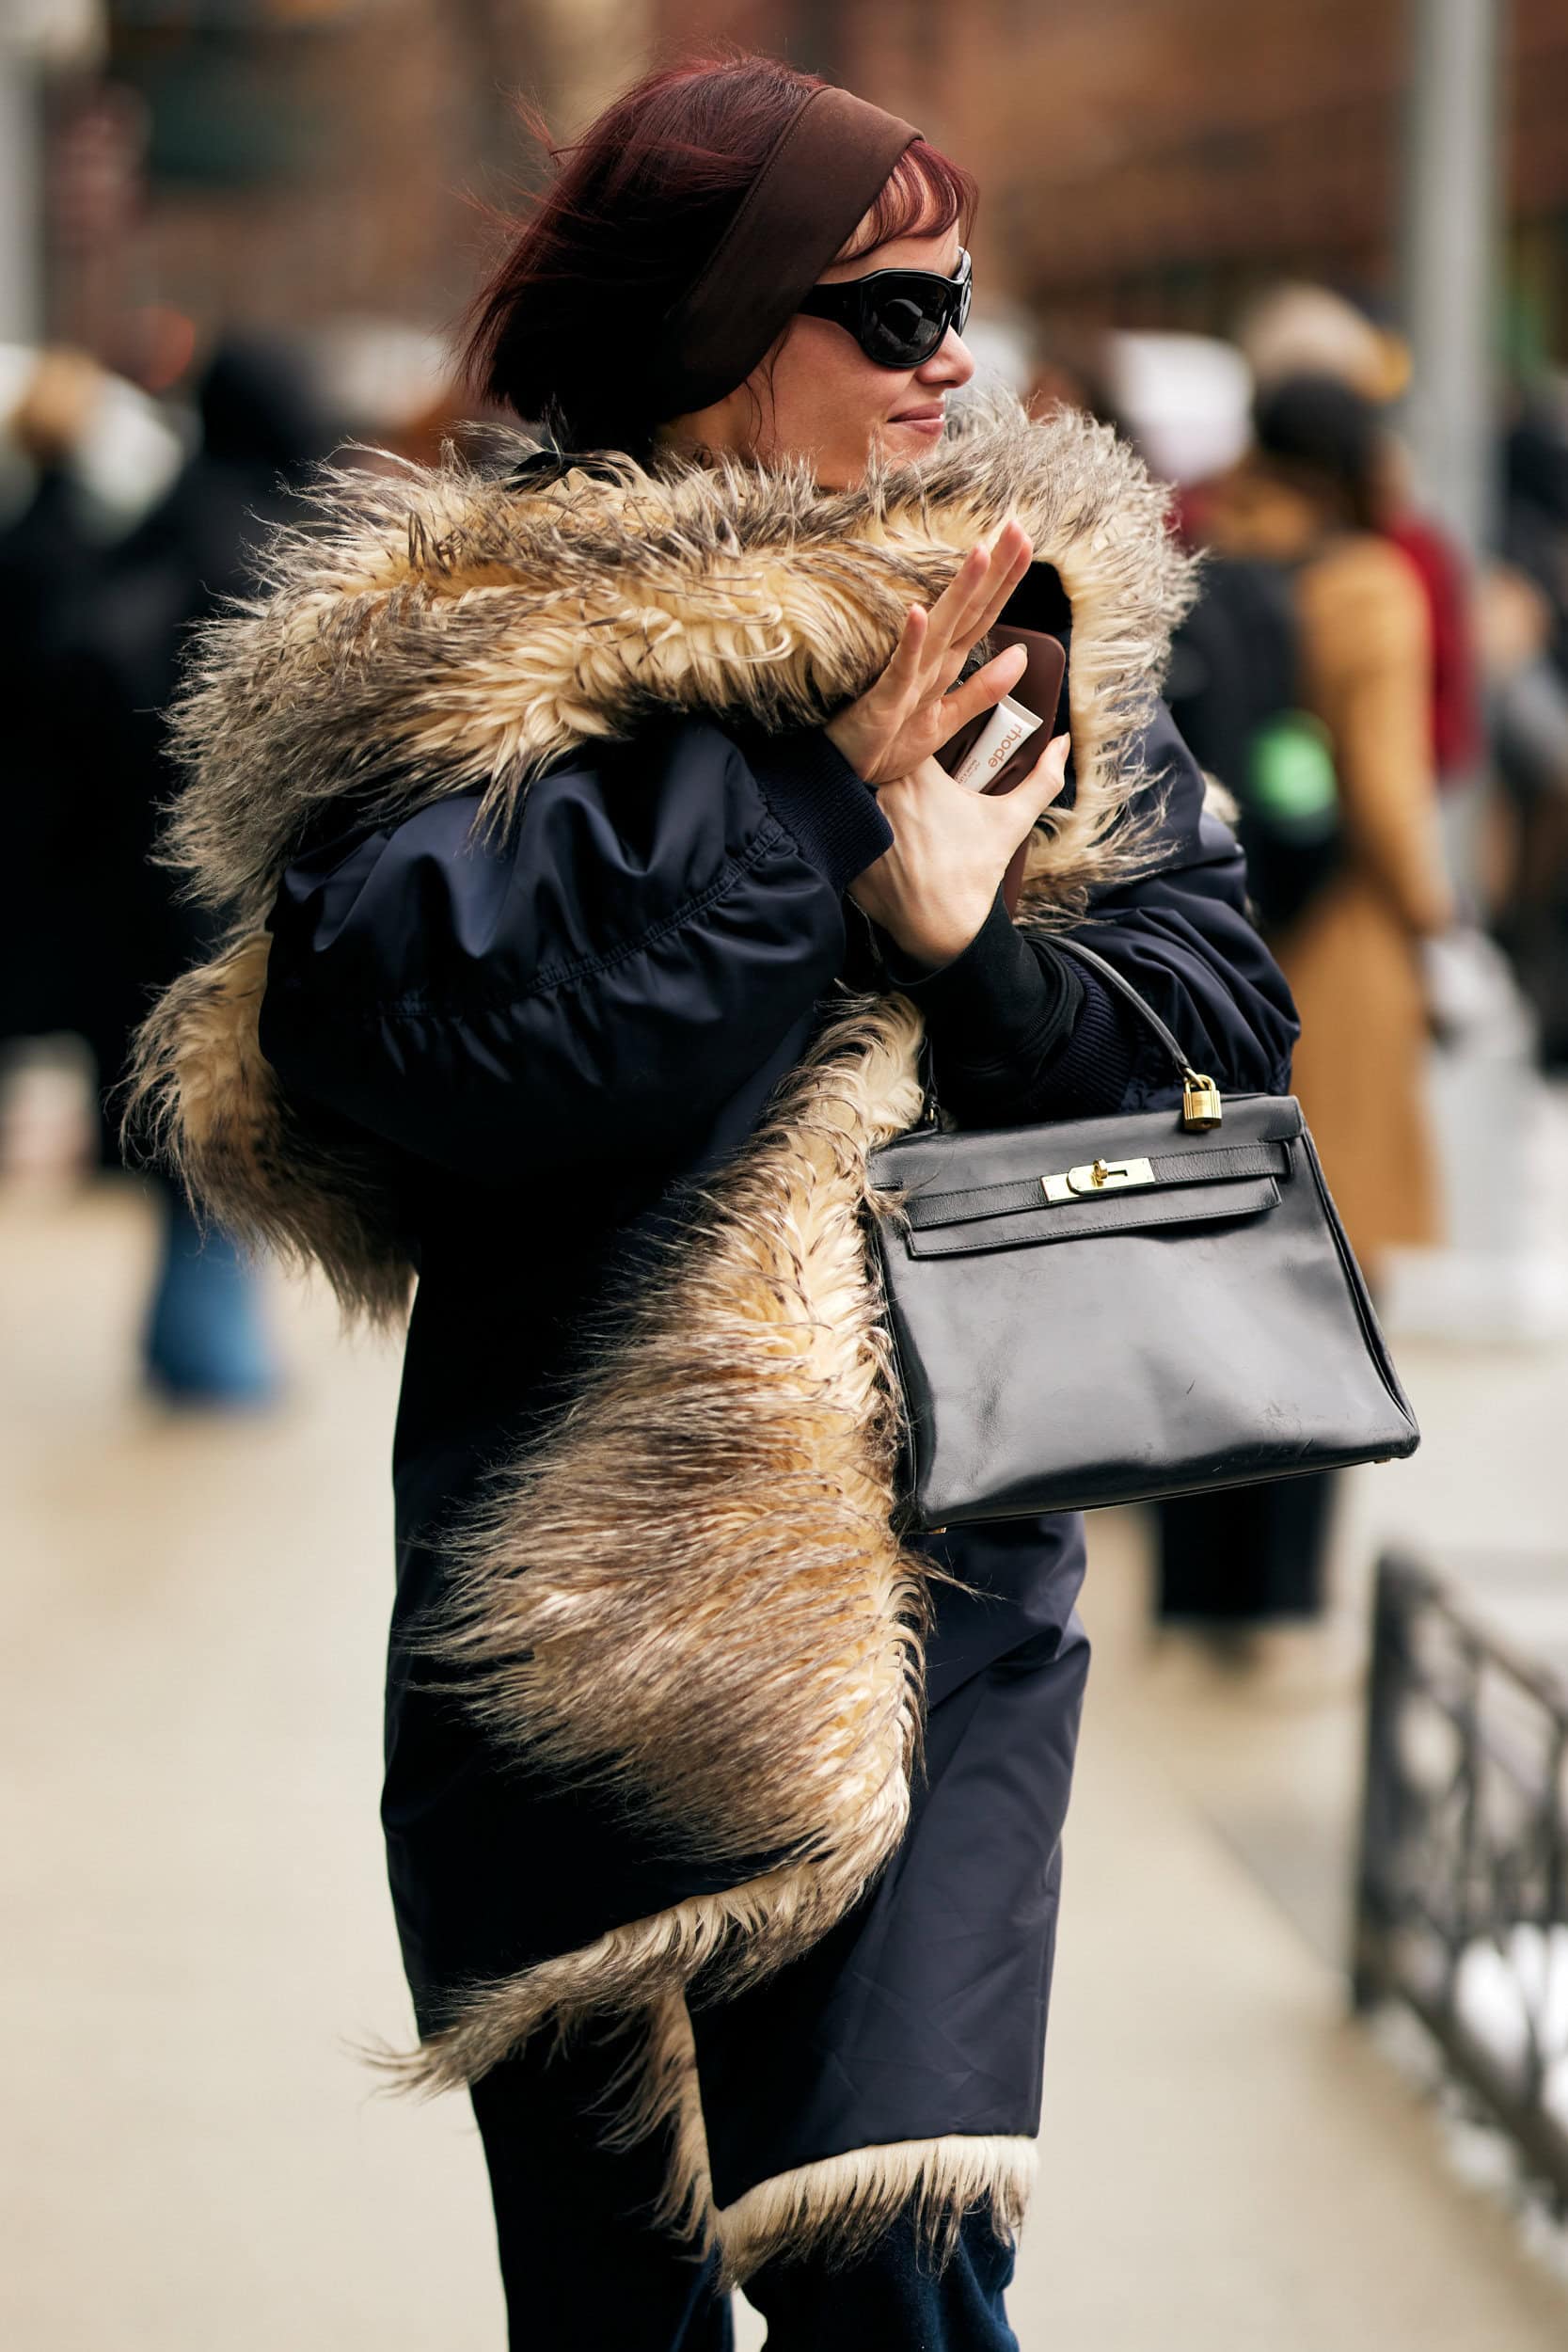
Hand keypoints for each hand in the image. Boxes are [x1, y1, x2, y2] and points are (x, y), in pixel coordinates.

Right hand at [825, 522, 1034, 784]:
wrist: (842, 775)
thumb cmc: (885, 744)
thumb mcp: (946, 720)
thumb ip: (984, 689)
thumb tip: (1020, 655)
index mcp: (945, 664)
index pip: (983, 616)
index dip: (1005, 581)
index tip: (1026, 543)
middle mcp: (929, 661)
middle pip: (969, 610)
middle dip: (994, 570)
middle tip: (1014, 525)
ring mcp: (906, 676)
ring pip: (940, 628)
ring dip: (959, 592)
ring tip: (980, 554)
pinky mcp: (884, 698)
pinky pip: (901, 667)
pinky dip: (910, 641)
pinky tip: (918, 612)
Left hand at [851, 734, 1072, 967]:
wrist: (944, 930)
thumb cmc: (976, 871)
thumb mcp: (1012, 821)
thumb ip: (1042, 777)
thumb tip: (1063, 743)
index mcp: (919, 776)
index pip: (906, 740)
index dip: (909, 742)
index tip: (917, 753)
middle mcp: (882, 794)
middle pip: (876, 763)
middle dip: (884, 769)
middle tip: (900, 783)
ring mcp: (858, 822)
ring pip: (853, 794)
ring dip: (864, 797)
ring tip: (882, 812)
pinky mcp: (844, 849)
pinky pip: (841, 828)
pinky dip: (850, 831)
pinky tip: (868, 841)